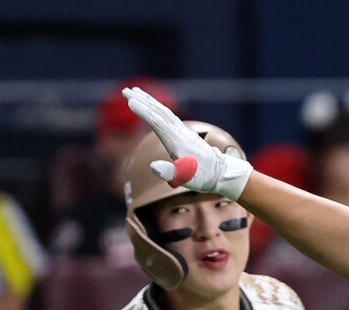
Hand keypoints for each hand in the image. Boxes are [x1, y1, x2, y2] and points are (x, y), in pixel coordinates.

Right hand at [122, 86, 252, 199]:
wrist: (223, 173)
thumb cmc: (204, 178)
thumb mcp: (187, 179)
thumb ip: (170, 173)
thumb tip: (153, 166)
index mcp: (178, 142)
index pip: (158, 123)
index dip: (144, 112)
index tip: (131, 101)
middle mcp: (180, 133)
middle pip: (159, 112)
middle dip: (142, 101)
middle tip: (125, 90)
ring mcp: (184, 132)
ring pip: (164, 112)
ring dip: (149, 101)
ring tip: (135, 92)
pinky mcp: (185, 133)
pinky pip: (169, 116)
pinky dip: (158, 108)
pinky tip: (153, 106)